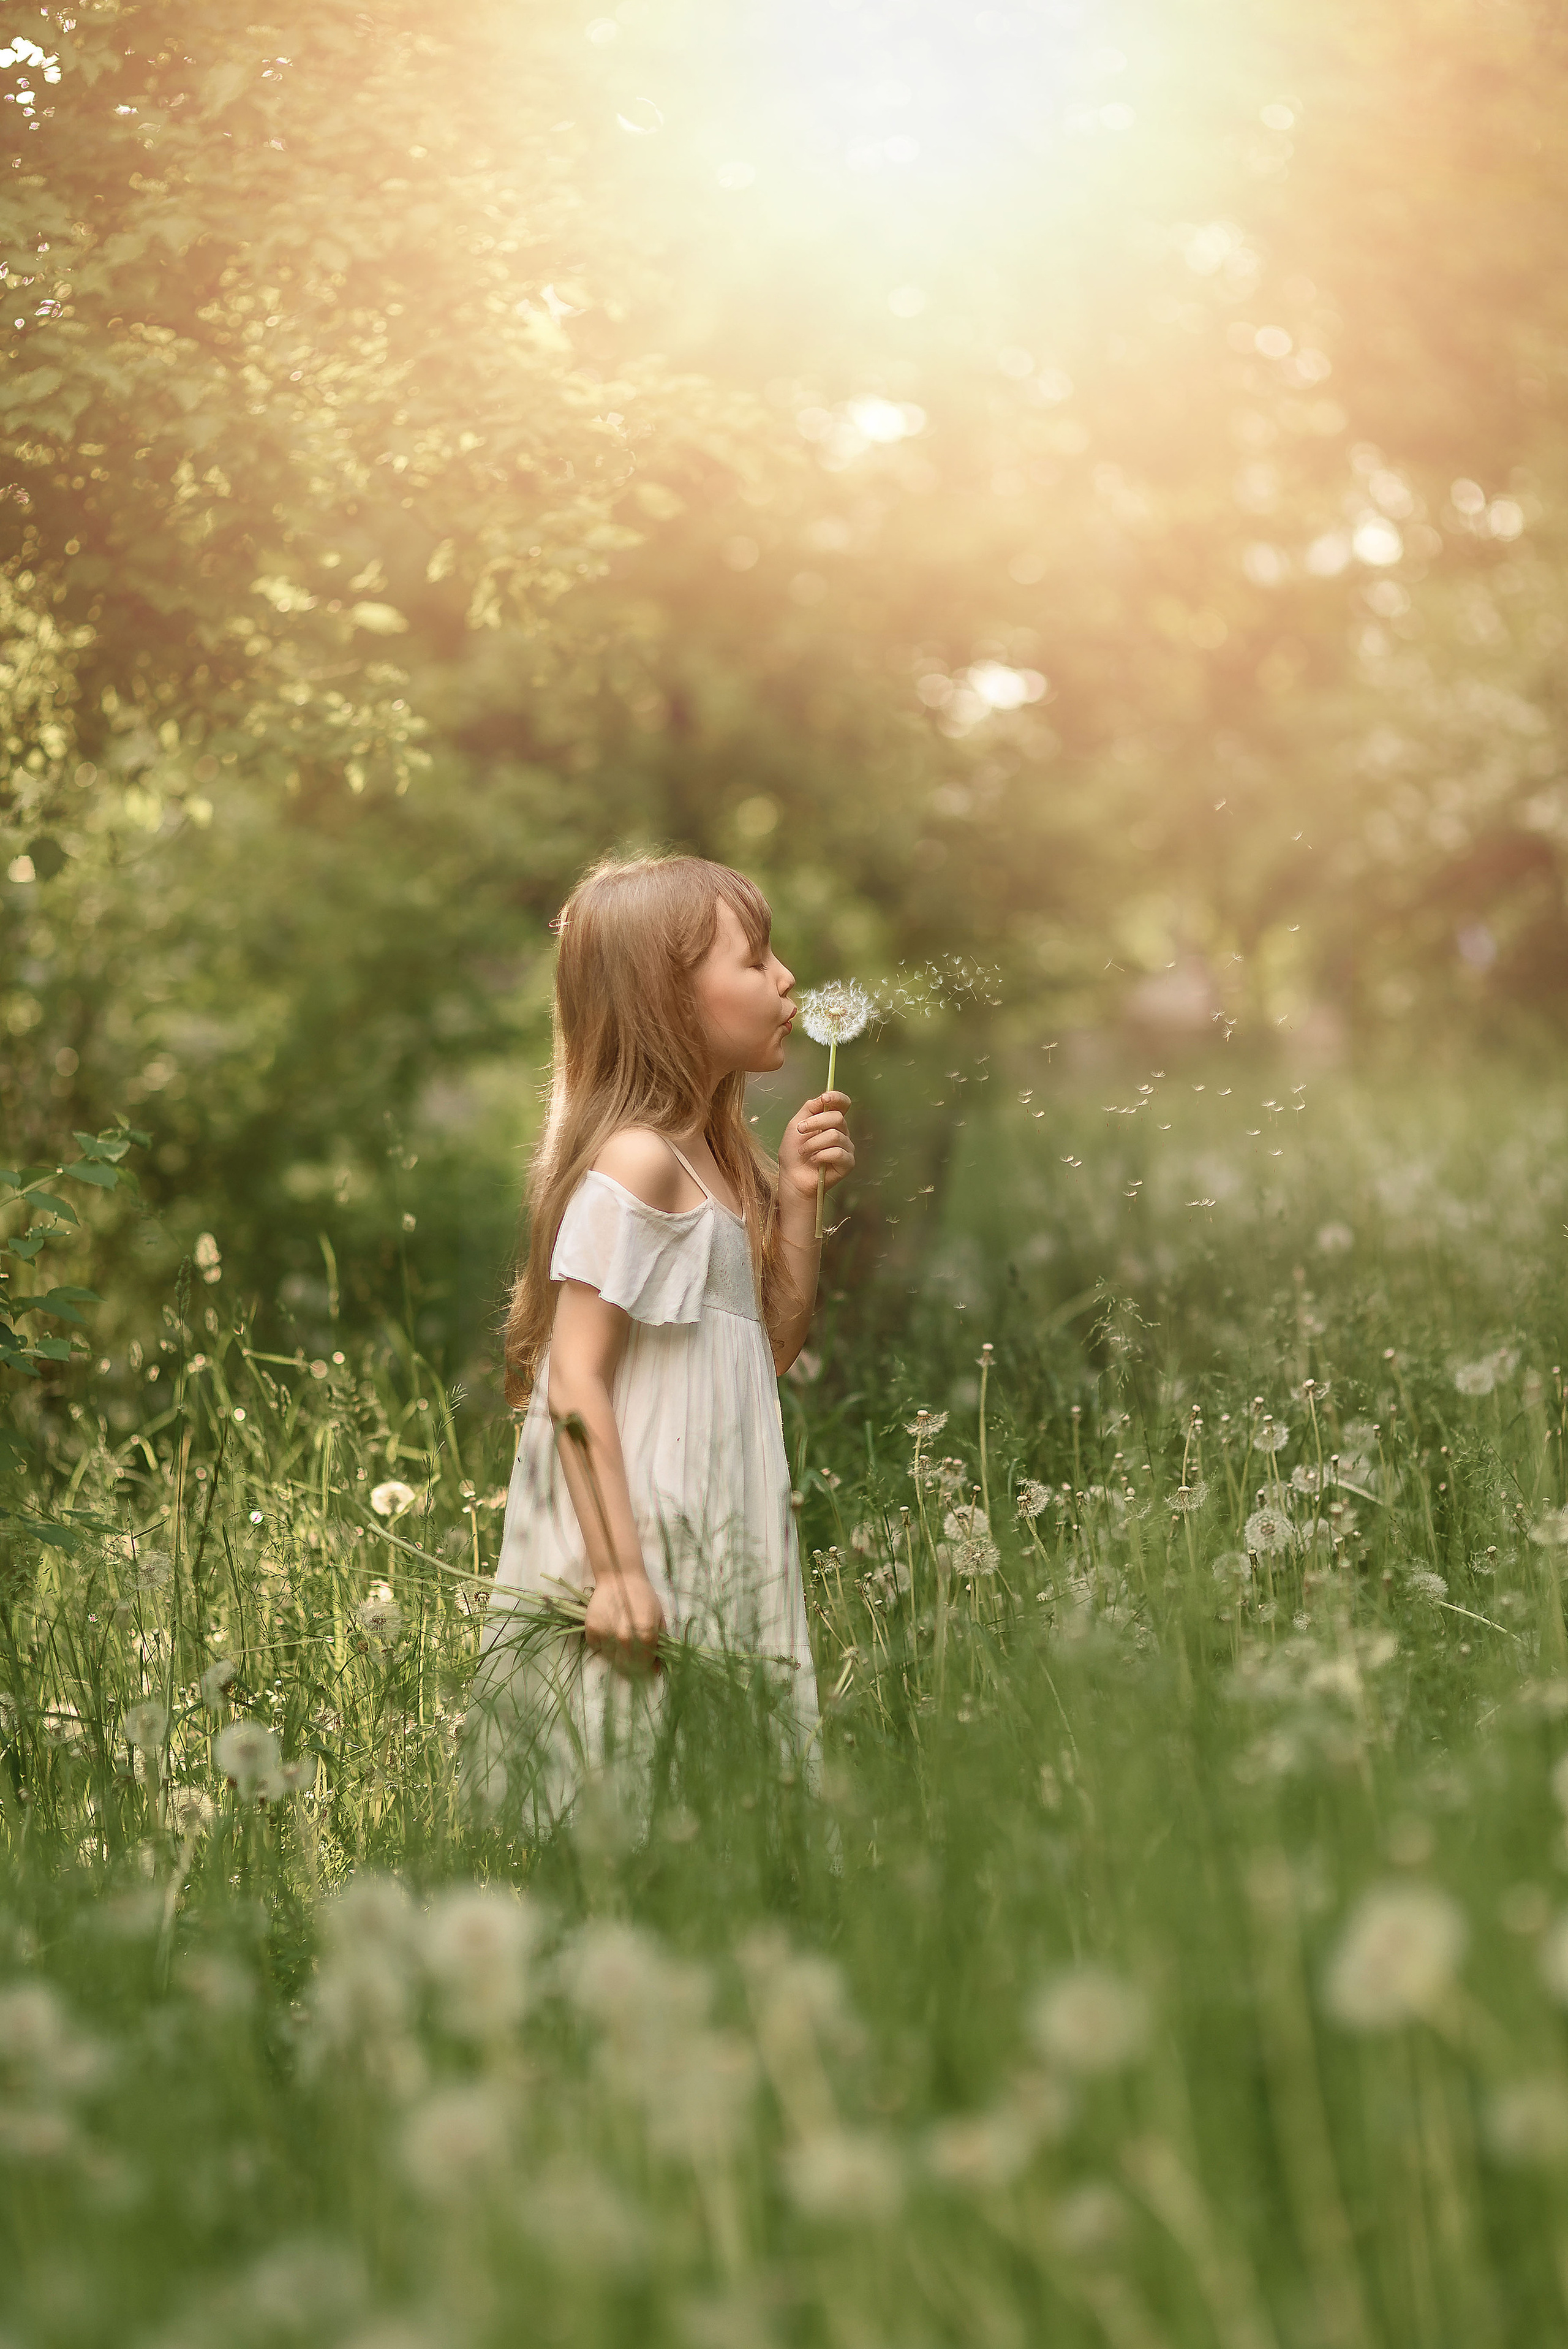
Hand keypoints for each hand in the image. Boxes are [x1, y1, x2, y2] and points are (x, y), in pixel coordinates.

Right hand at [583, 1571, 665, 1675]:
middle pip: (626, 1666)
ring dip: (616, 1652)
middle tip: (632, 1652)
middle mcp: (625, 1639)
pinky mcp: (592, 1630)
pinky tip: (608, 1630)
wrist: (620, 1576)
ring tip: (619, 1635)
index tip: (646, 1662)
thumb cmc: (643, 1596)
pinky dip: (602, 1643)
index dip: (647, 1665)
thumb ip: (658, 1644)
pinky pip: (597, 1647)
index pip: (644, 1665)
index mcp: (645, 1636)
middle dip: (631, 1662)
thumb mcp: (658, 1618)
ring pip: (610, 1657)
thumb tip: (655, 1668)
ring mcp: (606, 1635)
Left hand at [779, 1089, 854, 1205]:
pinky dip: (821, 1155)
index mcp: (831, 1122)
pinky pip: (838, 1153)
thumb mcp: (796, 1125)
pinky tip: (814, 1160)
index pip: (843, 1104)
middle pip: (837, 1117)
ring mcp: (846, 1148)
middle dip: (815, 1122)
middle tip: (800, 1130)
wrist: (792, 1177)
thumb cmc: (793, 1153)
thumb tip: (823, 1097)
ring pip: (835, 1136)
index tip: (825, 1098)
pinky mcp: (848, 1163)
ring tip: (803, 1151)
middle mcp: (841, 1132)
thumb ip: (810, 1109)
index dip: (837, 1098)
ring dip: (813, 1143)